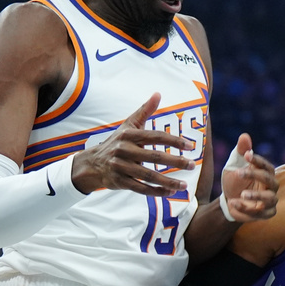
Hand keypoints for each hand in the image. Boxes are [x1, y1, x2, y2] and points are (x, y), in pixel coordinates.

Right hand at [72, 93, 197, 194]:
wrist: (92, 164)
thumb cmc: (116, 142)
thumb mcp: (128, 125)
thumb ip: (145, 110)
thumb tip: (158, 93)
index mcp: (129, 135)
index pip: (155, 137)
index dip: (173, 141)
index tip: (190, 146)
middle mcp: (124, 150)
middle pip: (154, 157)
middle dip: (175, 162)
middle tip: (192, 165)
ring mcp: (121, 167)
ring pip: (148, 176)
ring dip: (168, 181)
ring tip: (184, 185)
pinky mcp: (120, 182)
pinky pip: (141, 189)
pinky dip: (156, 192)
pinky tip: (170, 192)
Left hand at [219, 133, 277, 221]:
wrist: (229, 201)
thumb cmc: (235, 180)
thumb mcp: (234, 165)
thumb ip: (241, 151)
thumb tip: (244, 136)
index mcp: (266, 172)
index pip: (266, 165)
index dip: (257, 160)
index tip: (246, 155)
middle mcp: (271, 186)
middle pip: (270, 180)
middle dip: (255, 176)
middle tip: (239, 173)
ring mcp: (270, 200)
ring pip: (269, 198)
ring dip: (256, 195)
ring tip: (242, 194)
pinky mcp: (266, 214)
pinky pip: (260, 213)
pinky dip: (246, 209)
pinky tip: (233, 203)